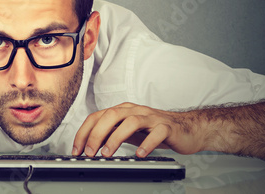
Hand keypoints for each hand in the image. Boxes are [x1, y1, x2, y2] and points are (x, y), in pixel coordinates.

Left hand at [72, 102, 203, 156]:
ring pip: (131, 121)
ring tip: (108, 153)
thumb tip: (89, 145)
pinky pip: (157, 132)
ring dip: (116, 137)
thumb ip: (111, 134)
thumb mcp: (128, 132)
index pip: (97, 116)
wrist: (186, 129)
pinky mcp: (167, 127)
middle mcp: (135, 110)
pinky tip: (140, 154)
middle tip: (89, 152)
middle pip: (111, 115)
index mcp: (123, 110)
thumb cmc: (155, 130)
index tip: (77, 149)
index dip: (84, 132)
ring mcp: (151, 118)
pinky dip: (147, 143)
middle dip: (96, 134)